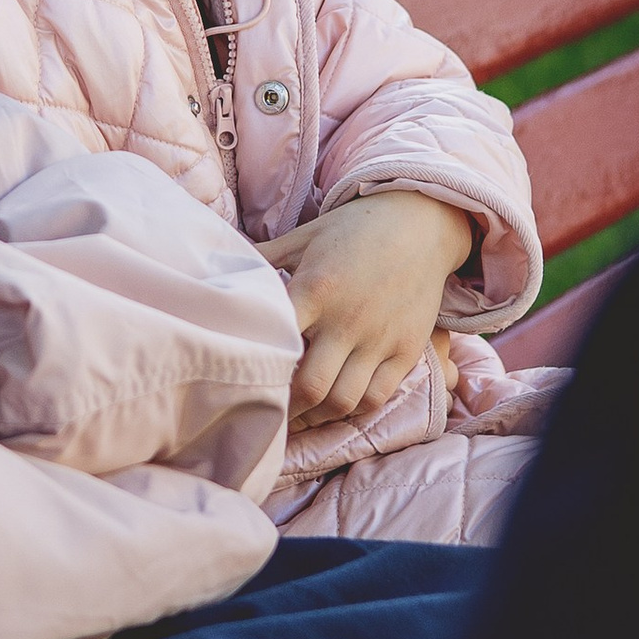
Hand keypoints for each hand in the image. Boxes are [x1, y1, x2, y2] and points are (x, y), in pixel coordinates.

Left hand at [258, 192, 471, 432]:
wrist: (421, 221)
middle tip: (268, 412)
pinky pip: (377, 396)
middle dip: (285, 409)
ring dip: (316, 417)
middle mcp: (347, 321)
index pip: (278, 343)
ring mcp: (380, 339)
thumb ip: (265, 257)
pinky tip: (334, 406)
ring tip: (298, 417)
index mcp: (315, 290)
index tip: (243, 379)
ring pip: (343, 401)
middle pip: (310, 387)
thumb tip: (217, 264)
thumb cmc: (354, 228)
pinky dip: (352, 410)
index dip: (258, 368)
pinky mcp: (406, 350)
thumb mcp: (305, 236)